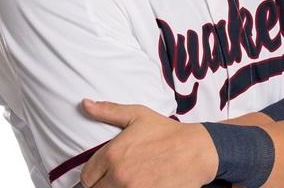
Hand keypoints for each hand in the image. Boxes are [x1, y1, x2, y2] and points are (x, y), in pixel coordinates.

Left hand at [79, 99, 216, 187]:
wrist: (197, 151)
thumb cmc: (168, 132)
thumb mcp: (138, 115)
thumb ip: (109, 111)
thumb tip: (85, 104)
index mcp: (112, 154)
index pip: (87, 177)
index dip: (95, 174)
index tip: (106, 171)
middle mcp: (118, 175)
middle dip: (105, 184)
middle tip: (120, 176)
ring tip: (131, 180)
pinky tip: (142, 184)